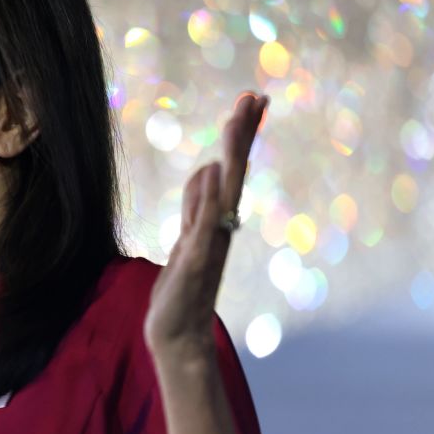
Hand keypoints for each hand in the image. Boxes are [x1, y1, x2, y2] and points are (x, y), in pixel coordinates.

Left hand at [144, 92, 268, 362]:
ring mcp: (209, 244)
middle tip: (254, 97)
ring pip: (223, 191)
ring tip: (237, 118)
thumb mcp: (186, 238)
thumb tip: (209, 168)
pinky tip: (212, 174)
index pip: (230, 169)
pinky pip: (204, 224)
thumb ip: (197, 206)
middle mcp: (220, 228)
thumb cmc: (182, 290)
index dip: (241, 136)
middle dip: (243, 134)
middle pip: (234, 173)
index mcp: (216, 220)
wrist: (178, 336)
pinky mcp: (195, 262)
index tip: (253, 101)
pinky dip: (207, 200)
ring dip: (231, 155)